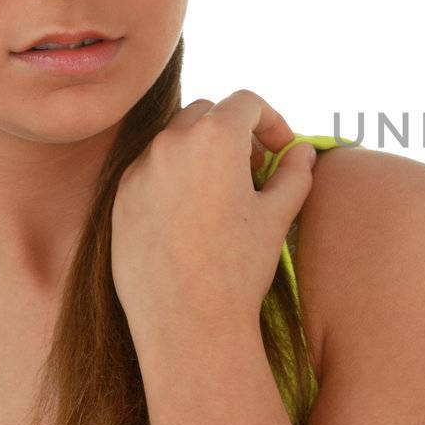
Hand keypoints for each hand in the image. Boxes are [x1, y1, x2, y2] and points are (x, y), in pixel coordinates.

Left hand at [111, 90, 317, 357]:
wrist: (186, 321)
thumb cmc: (239, 267)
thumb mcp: (277, 216)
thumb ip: (294, 173)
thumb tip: (303, 152)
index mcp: (215, 137)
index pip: (246, 102)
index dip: (272, 120)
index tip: (282, 150)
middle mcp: (171, 143)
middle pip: (207, 114)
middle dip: (233, 132)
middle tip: (253, 169)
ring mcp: (139, 170)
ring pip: (174, 141)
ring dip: (201, 153)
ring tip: (222, 195)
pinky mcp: (120, 198)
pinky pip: (149, 171)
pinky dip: (173, 178)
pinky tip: (191, 217)